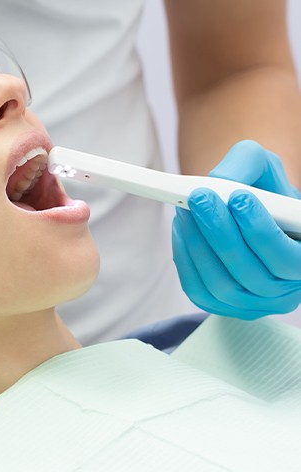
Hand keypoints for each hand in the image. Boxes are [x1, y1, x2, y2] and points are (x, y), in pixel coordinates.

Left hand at [172, 140, 300, 318]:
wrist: (244, 209)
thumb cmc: (261, 189)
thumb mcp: (262, 167)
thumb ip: (247, 165)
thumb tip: (221, 181)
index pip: (288, 258)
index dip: (262, 232)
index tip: (237, 198)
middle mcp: (287, 289)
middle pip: (251, 274)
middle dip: (220, 233)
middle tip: (199, 198)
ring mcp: (255, 303)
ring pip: (221, 284)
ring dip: (199, 244)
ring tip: (186, 210)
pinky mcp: (223, 306)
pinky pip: (198, 290)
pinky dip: (186, 259)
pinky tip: (183, 230)